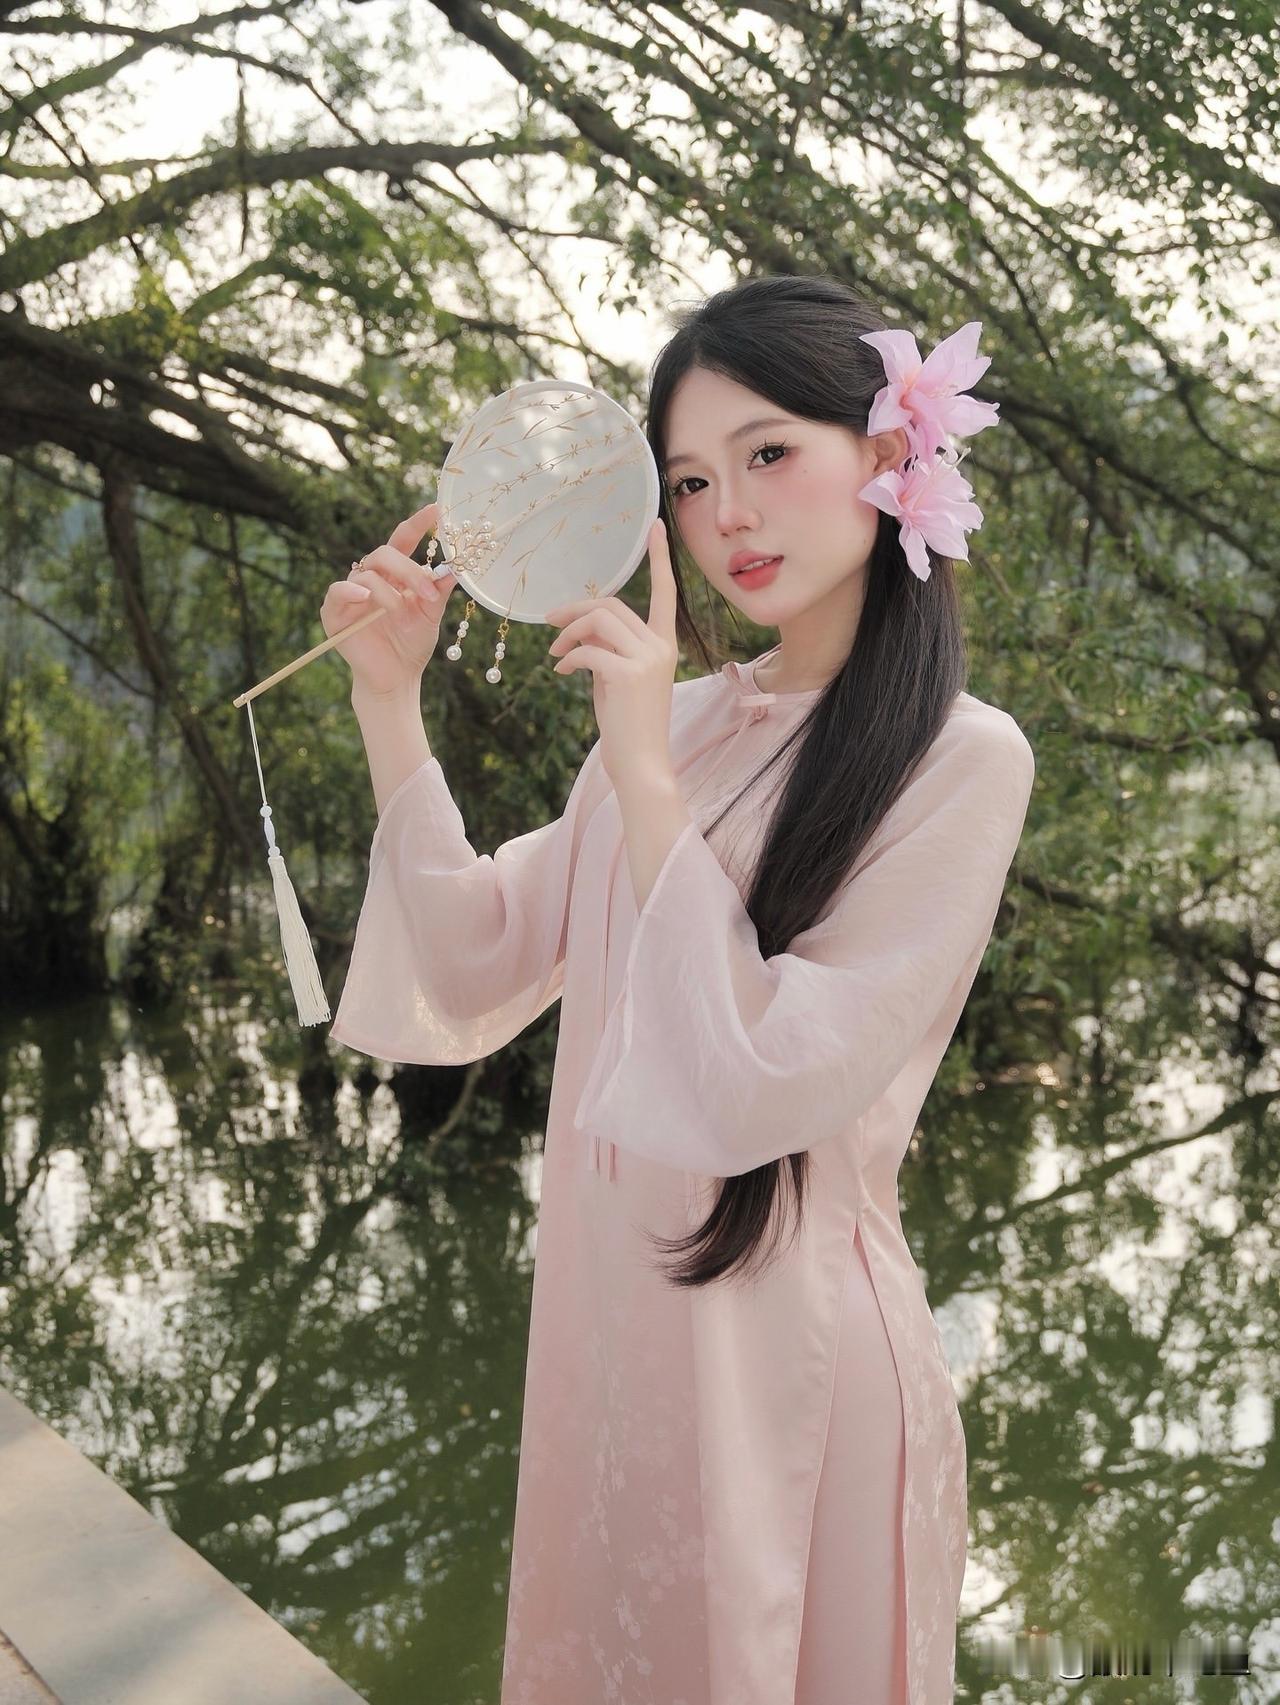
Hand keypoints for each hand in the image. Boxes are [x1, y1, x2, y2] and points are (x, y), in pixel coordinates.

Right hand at [320, 501, 458, 698]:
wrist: (396, 678)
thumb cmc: (411, 645)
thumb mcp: (430, 616)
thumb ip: (438, 590)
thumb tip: (456, 567)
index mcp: (395, 575)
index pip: (402, 540)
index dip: (417, 524)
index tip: (436, 510)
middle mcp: (372, 578)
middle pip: (385, 554)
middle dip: (408, 570)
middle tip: (427, 592)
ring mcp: (352, 593)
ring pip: (367, 573)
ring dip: (389, 592)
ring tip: (402, 613)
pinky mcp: (335, 612)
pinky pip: (338, 590)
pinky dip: (351, 591)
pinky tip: (366, 598)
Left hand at [545, 519, 677, 791]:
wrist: (641, 764)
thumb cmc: (627, 725)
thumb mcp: (618, 679)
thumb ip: (608, 649)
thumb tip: (579, 629)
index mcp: (664, 645)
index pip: (665, 593)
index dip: (659, 559)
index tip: (656, 527)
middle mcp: (661, 646)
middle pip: (613, 605)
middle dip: (576, 610)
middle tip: (550, 624)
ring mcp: (648, 659)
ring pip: (600, 620)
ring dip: (568, 632)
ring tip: (555, 653)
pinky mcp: (629, 674)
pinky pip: (588, 649)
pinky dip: (568, 656)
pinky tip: (561, 671)